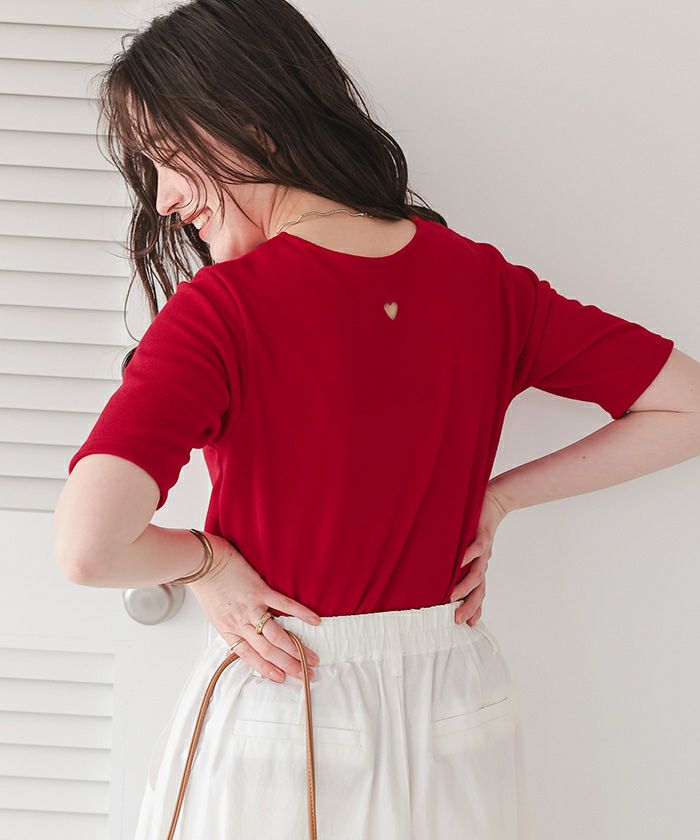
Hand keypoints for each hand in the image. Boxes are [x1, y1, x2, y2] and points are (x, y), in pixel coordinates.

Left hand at [187, 534, 321, 682]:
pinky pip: (284, 605)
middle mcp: (241, 623)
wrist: (202, 563)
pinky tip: (315, 622)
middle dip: (288, 665)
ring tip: (313, 659)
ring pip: (276, 635)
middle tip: (306, 674)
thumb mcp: (215, 614)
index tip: (282, 678)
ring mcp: (251, 607)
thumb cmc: (207, 586)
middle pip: (267, 651)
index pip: (250, 657)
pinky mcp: (260, 591)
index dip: (267, 669)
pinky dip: (301, 614)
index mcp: (228, 631)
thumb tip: (247, 636)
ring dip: (296, 649)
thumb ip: (231, 626)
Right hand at [449, 486, 509, 624]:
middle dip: (469, 606)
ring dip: (466, 586)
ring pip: (477, 574)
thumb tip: (434, 573)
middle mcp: (482, 563)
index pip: (477, 593)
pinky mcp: (483, 535)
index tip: (467, 625)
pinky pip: (478, 548)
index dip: (474, 609)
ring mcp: (483, 552)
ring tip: (453, 597)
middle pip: (478, 590)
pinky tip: (461, 561)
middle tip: (457, 620)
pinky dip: (469, 555)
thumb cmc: (474, 528)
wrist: (492, 504)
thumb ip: (454, 561)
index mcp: (478, 568)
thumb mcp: (465, 548)